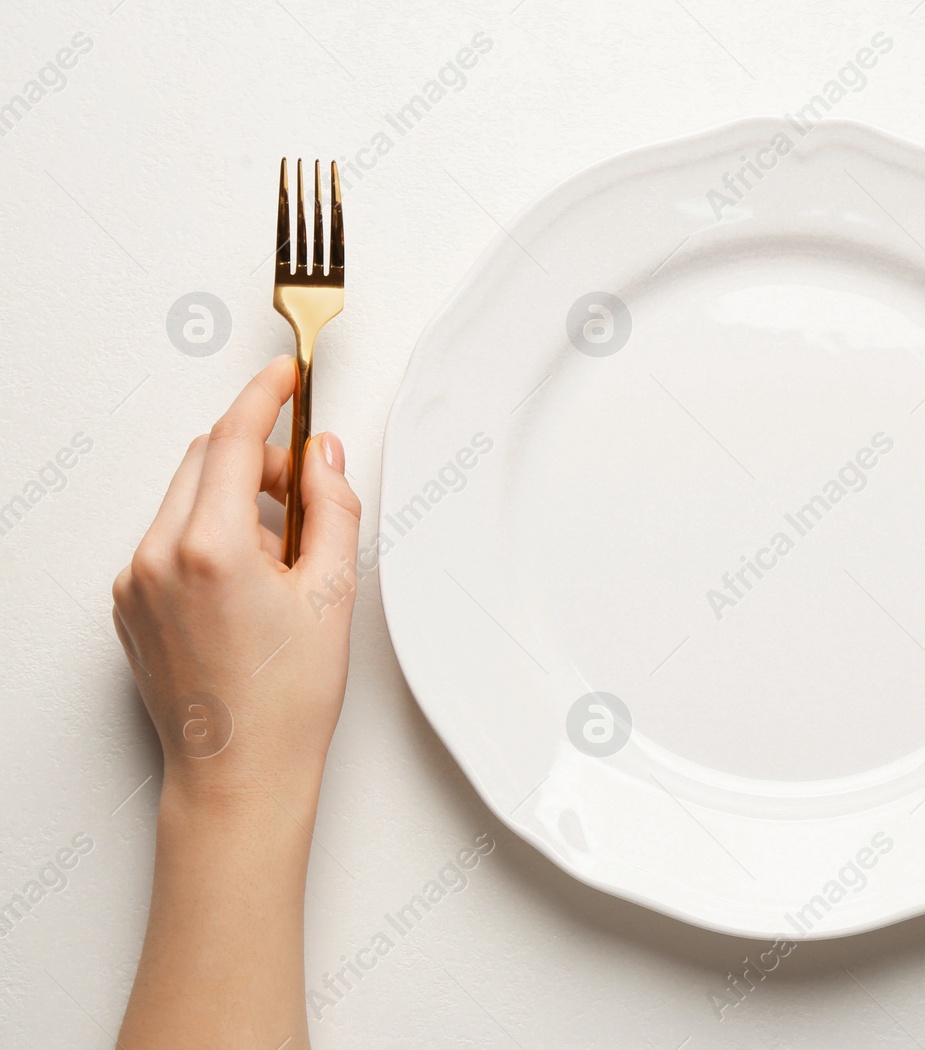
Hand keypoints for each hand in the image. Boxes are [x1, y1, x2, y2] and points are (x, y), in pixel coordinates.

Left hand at [111, 355, 360, 812]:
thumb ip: (331, 509)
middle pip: (203, 462)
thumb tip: (322, 458)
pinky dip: (210, 538)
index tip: (282, 377)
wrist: (239, 773)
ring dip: (233, 502)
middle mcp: (157, 558)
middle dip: (256, 458)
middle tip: (304, 490)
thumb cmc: (286, 701)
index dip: (262, 398)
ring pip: (186, 502)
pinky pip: (169, 541)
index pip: (231, 440)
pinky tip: (250, 586)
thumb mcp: (332, 593)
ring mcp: (135, 583)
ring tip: (282, 561)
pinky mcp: (129, 606)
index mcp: (209, 549)